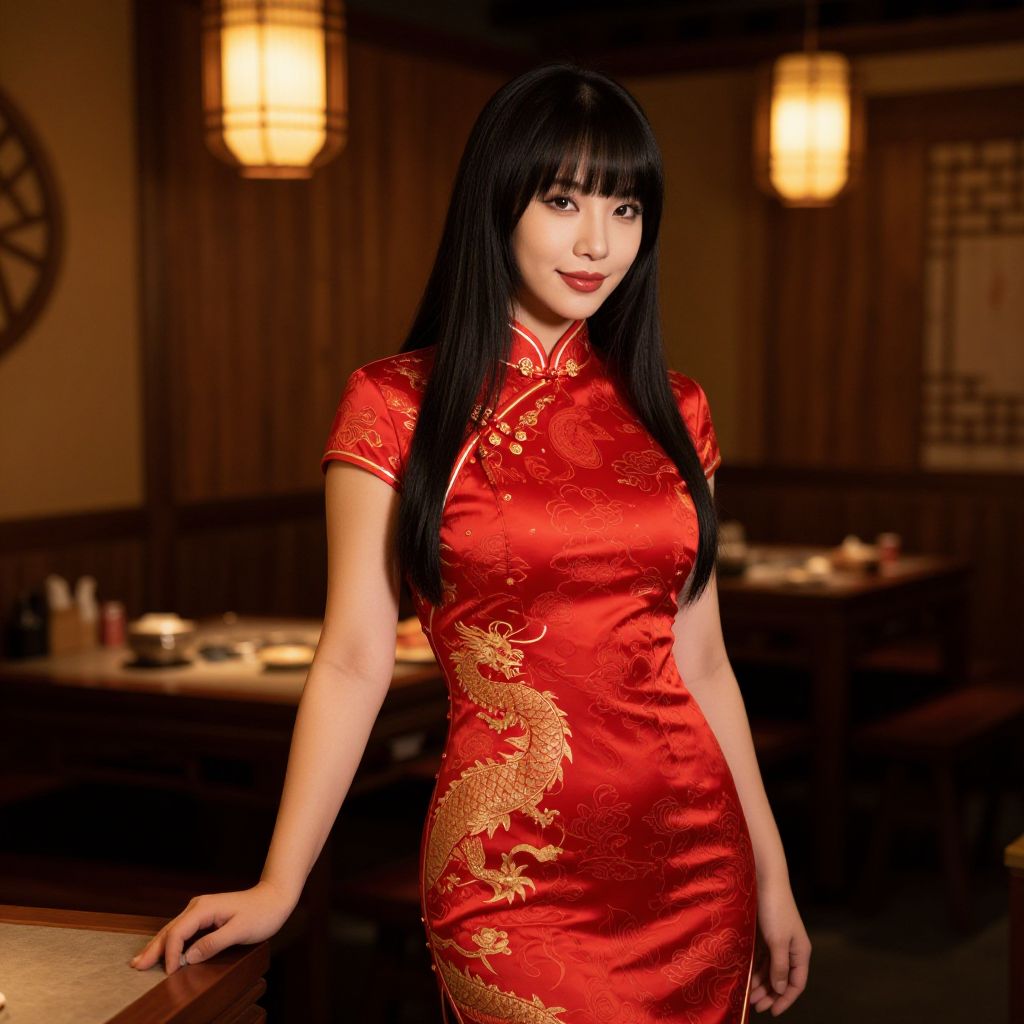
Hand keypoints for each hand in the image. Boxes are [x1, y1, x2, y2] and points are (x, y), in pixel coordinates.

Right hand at [128, 880, 295, 973]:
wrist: (274, 897)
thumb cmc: (261, 913)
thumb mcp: (240, 930)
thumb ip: (214, 943)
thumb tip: (189, 957)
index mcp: (204, 908)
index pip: (178, 932)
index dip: (171, 954)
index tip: (171, 973)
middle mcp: (198, 906)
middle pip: (170, 930)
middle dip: (153, 949)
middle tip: (136, 967)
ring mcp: (200, 909)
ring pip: (173, 929)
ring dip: (158, 945)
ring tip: (141, 961)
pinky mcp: (205, 915)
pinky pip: (182, 930)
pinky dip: (170, 941)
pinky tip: (162, 950)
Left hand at [748, 875, 810, 1014]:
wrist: (765, 879)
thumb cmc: (774, 909)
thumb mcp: (777, 941)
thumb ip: (779, 966)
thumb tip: (781, 989)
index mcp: (800, 952)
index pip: (796, 983)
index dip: (786, 999)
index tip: (772, 1011)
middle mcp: (791, 949)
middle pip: (782, 978)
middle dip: (770, 993)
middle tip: (755, 1006)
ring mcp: (778, 942)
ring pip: (770, 969)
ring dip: (760, 982)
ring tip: (748, 995)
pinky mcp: (766, 934)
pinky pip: (762, 958)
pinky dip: (755, 968)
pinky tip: (746, 976)